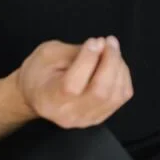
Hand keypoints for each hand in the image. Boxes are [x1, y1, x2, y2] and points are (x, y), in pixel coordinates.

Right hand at [16, 36, 133, 127]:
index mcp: (50, 99)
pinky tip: (114, 63)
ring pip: (115, 95)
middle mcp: (69, 114)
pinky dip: (123, 75)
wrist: (37, 94)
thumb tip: (100, 46)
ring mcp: (87, 119)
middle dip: (110, 61)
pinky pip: (121, 96)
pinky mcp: (100, 116)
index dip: (88, 59)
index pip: (73, 85)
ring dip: (118, 66)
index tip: (94, 40)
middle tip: (108, 41)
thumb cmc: (40, 72)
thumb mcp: (48, 53)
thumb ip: (74, 52)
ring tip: (110, 49)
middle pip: (100, 92)